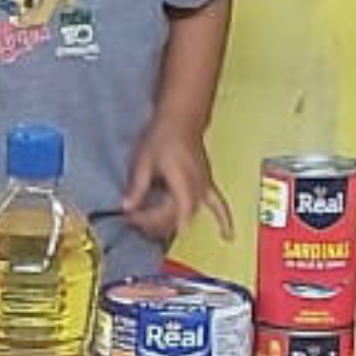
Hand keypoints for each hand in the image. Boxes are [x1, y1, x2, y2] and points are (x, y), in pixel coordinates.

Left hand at [122, 123, 232, 247]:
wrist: (182, 119)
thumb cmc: (163, 136)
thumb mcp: (144, 161)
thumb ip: (137, 187)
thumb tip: (127, 207)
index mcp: (181, 184)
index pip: (169, 215)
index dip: (152, 222)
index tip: (133, 219)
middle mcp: (196, 189)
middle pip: (177, 218)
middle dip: (154, 223)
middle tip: (133, 219)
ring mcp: (204, 188)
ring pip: (188, 216)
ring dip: (171, 224)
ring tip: (151, 226)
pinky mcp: (207, 185)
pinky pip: (219, 205)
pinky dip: (224, 221)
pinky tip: (227, 237)